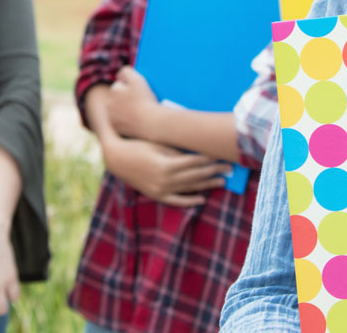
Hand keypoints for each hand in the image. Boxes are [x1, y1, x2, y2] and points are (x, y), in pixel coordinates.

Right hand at [103, 137, 229, 206]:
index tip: (221, 155)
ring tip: (222, 181)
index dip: (209, 159)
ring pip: (190, 188)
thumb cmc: (139, 146)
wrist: (117, 158)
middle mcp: (166, 179)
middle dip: (213, 171)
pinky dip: (190, 201)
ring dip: (207, 185)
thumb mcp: (159, 145)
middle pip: (196, 175)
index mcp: (167, 165)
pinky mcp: (157, 195)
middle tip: (229, 167)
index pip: (194, 162)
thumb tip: (198, 154)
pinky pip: (177, 201)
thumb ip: (178, 152)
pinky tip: (202, 199)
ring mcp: (161, 190)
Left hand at [105, 66, 161, 140]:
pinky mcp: (117, 129)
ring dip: (124, 109)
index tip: (138, 92)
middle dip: (125, 98)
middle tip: (139, 101)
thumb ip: (126, 71)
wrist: (151, 123)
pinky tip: (136, 119)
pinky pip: (121, 122)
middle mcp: (109, 104)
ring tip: (138, 111)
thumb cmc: (145, 100)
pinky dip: (126, 120)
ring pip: (118, 110)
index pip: (120, 85)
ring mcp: (112, 117)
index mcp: (113, 91)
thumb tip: (119, 75)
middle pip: (118, 98)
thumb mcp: (137, 79)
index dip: (130, 88)